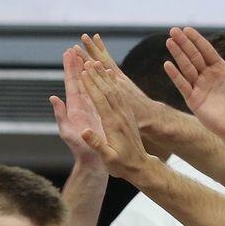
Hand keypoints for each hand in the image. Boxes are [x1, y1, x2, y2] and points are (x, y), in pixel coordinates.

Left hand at [51, 46, 103, 167]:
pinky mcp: (101, 114)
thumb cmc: (80, 150)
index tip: (69, 52)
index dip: (70, 68)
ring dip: (91, 71)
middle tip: (77, 48)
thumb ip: (60, 116)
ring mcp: (92, 109)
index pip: (72, 83)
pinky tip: (108, 76)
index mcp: (74, 108)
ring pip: (91, 86)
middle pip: (80, 81)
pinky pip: (103, 95)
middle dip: (78, 64)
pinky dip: (104, 84)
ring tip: (91, 56)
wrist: (93, 162)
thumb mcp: (67, 133)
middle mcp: (82, 106)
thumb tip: (53, 98)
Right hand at [78, 64, 154, 182]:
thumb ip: (97, 144)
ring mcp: (125, 114)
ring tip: (96, 61)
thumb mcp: (109, 159)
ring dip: (104, 75)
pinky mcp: (128, 115)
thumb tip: (85, 132)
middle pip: (106, 90)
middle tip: (86, 59)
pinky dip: (112, 82)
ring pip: (113, 89)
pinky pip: (119, 94)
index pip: (100, 100)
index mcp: (113, 124)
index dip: (91, 85)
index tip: (83, 72)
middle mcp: (120, 115)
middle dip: (95, 74)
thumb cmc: (122, 165)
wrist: (141, 167)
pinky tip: (109, 74)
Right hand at [164, 26, 224, 140]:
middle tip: (173, 30)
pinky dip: (175, 75)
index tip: (187, 29)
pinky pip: (183, 85)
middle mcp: (208, 77)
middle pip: (194, 56)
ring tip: (169, 42)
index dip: (197, 40)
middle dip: (184, 44)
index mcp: (220, 70)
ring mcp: (200, 88)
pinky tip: (167, 64)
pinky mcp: (194, 100)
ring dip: (178, 55)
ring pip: (186, 68)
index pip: (206, 51)